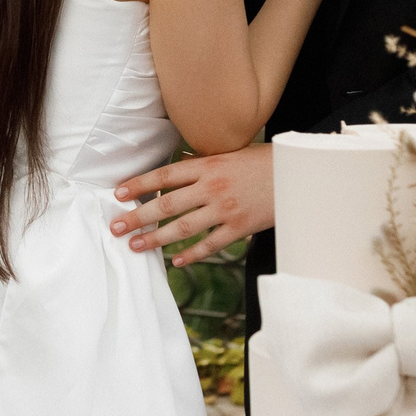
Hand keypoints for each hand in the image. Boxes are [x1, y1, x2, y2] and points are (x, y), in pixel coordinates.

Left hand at [109, 143, 274, 265]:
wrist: (299, 175)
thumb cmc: (264, 162)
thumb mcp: (231, 153)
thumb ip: (203, 161)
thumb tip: (178, 160)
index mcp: (208, 165)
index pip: (165, 175)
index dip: (139, 184)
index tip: (118, 193)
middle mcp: (212, 187)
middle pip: (165, 204)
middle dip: (137, 216)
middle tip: (116, 227)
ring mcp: (225, 209)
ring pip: (182, 228)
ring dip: (156, 238)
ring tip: (136, 246)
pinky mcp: (239, 228)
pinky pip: (209, 245)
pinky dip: (191, 254)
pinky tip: (176, 261)